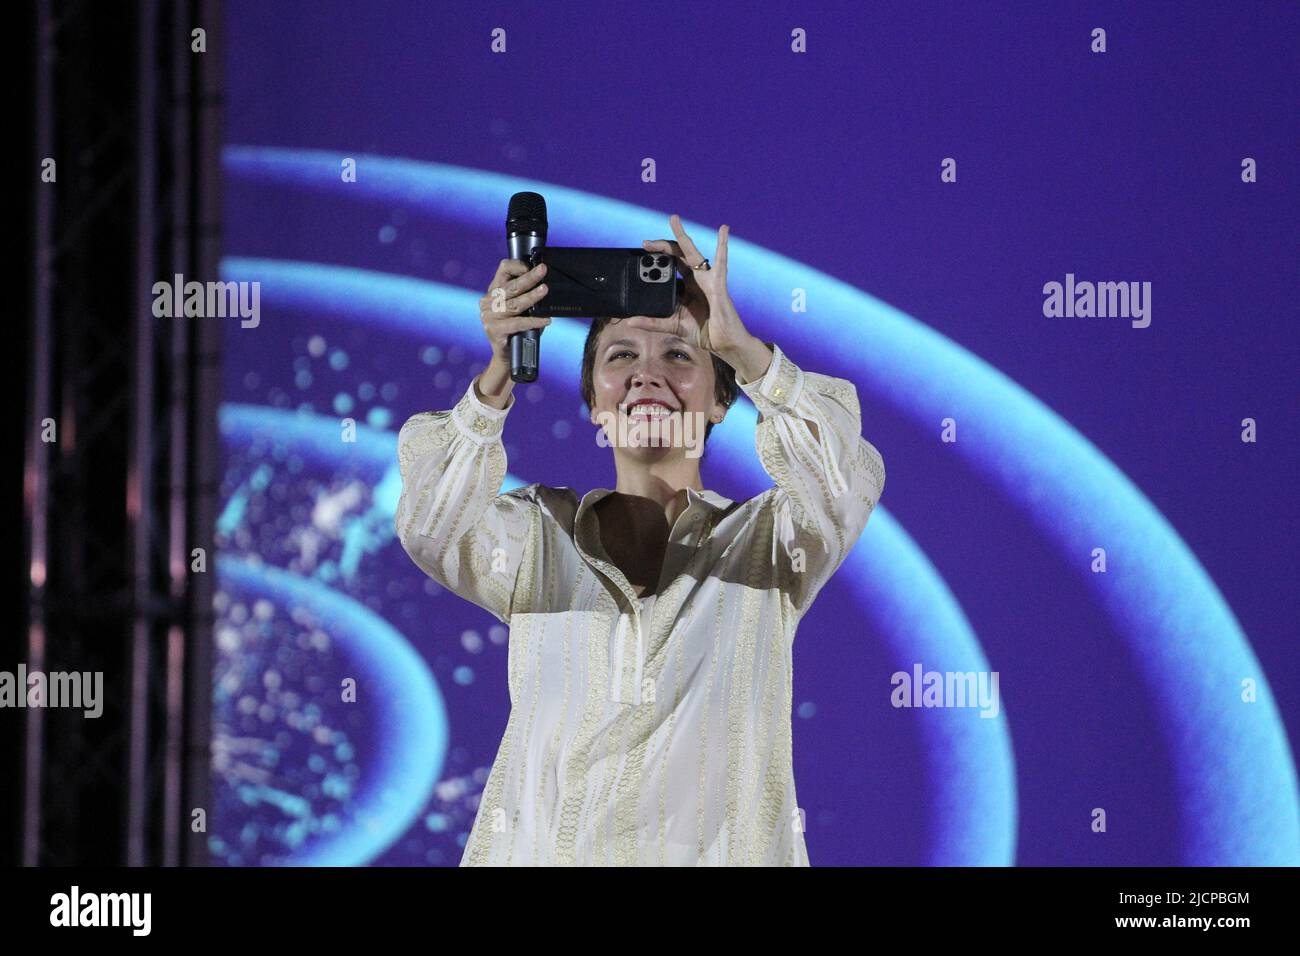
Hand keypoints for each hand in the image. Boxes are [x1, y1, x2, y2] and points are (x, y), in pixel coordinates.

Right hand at [479, 258, 551, 366]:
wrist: (508, 356)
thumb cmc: (518, 329)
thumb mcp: (521, 308)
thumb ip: (527, 295)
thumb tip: (546, 285)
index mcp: (494, 291)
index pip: (503, 270)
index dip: (517, 266)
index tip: (532, 266)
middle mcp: (488, 301)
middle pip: (511, 286)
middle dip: (529, 277)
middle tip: (543, 270)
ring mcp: (489, 316)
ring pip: (514, 304)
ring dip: (532, 296)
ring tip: (545, 290)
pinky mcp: (494, 331)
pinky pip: (517, 323)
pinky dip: (534, 321)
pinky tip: (546, 320)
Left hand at [629, 214, 751, 358]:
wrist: (724, 343)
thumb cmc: (704, 332)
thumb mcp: (673, 326)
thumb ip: (653, 323)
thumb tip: (630, 321)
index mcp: (687, 287)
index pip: (670, 268)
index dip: (656, 261)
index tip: (641, 256)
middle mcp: (697, 279)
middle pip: (677, 256)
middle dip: (661, 247)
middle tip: (645, 243)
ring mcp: (708, 279)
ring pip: (692, 253)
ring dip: (682, 236)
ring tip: (673, 220)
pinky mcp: (718, 284)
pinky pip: (720, 262)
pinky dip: (722, 244)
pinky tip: (723, 229)